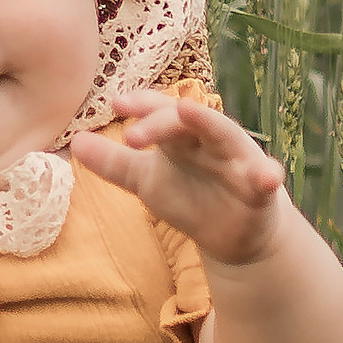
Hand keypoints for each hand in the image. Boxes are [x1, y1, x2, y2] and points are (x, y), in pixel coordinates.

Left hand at [72, 89, 287, 268]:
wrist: (232, 237)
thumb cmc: (190, 199)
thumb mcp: (146, 181)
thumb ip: (113, 163)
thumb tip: (74, 143)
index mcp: (181, 136)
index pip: (160, 111)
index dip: (142, 105)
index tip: (116, 105)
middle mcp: (209, 140)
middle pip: (187, 120)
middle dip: (161, 121)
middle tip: (132, 136)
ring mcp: (237, 161)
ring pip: (226, 136)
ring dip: (209, 123)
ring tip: (189, 111)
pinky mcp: (260, 189)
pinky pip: (266, 178)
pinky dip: (268, 175)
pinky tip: (268, 177)